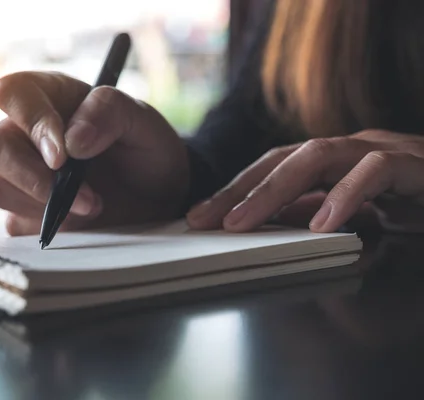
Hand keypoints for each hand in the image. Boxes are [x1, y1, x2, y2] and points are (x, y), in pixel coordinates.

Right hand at [0, 72, 188, 234]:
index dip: (30, 122)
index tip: (63, 156)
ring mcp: (23, 174)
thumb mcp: (142, 121)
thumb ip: (108, 112)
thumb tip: (70, 140)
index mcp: (50, 97)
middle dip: (36, 177)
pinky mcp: (25, 212)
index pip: (12, 93)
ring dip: (45, 205)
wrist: (160, 197)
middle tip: (85, 195)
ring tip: (92, 205)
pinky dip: (51, 227)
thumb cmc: (147, 150)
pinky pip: (15, 224)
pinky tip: (81, 220)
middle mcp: (28, 134)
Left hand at [187, 129, 423, 232]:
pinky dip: (345, 196)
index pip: (272, 167)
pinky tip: (322, 225)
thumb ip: (315, 211)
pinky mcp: (412, 162)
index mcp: (331, 160)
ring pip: (317, 157)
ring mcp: (380, 149)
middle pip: (282, 159)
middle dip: (239, 190)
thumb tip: (270, 222)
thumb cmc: (413, 200)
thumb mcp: (352, 213)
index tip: (200, 215)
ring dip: (273, 190)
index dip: (234, 188)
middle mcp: (349, 147)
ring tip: (243, 223)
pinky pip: (374, 172)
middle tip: (204, 219)